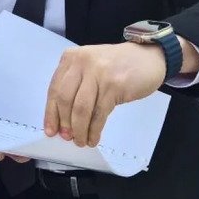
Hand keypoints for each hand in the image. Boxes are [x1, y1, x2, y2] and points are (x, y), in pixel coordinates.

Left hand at [44, 43, 165, 146]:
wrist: (148, 57)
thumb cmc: (117, 65)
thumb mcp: (90, 66)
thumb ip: (75, 85)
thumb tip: (62, 119)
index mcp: (71, 58)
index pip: (54, 89)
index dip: (51, 113)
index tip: (50, 131)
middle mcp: (82, 62)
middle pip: (65, 100)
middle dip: (65, 123)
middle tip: (67, 137)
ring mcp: (99, 73)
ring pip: (81, 109)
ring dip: (79, 130)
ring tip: (81, 141)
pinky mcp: (114, 85)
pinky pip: (99, 113)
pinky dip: (94, 129)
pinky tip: (93, 138)